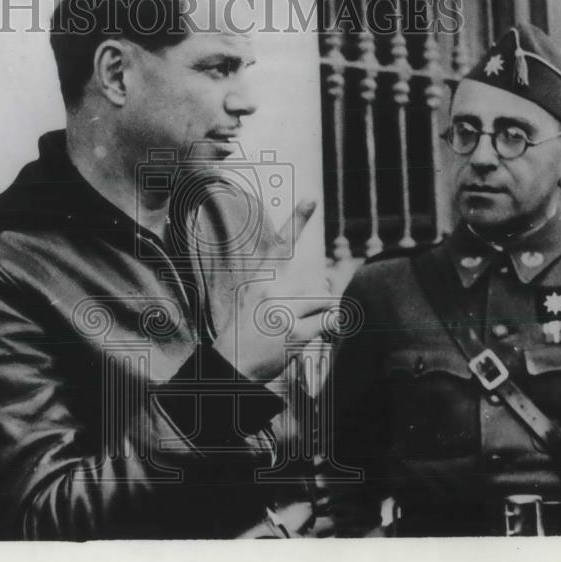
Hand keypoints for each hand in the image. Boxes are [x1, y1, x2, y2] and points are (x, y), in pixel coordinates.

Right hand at [212, 199, 338, 382]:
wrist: (232, 363)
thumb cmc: (245, 331)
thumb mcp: (253, 300)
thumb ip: (281, 287)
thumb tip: (321, 279)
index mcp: (261, 278)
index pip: (281, 243)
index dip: (297, 219)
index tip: (311, 198)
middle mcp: (271, 290)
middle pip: (316, 282)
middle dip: (319, 298)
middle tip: (302, 315)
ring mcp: (282, 310)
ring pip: (324, 299)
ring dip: (321, 314)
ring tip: (302, 327)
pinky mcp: (294, 331)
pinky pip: (327, 320)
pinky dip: (328, 326)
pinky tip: (314, 333)